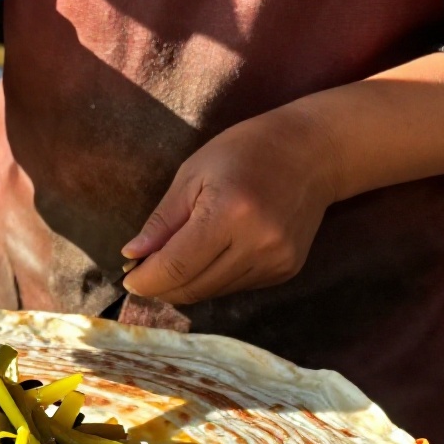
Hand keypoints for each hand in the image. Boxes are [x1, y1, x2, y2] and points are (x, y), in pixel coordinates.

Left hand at [119, 52, 443, 305]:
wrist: (314, 152)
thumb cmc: (247, 151)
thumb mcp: (193, 173)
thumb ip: (163, 220)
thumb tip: (132, 256)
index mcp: (228, 213)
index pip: (175, 266)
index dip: (146, 279)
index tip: (128, 278)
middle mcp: (256, 243)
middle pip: (193, 287)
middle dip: (161, 286)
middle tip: (144, 272)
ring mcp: (275, 261)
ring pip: (213, 293)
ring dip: (186, 284)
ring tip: (175, 261)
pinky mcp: (286, 271)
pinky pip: (236, 287)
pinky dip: (213, 279)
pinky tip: (211, 256)